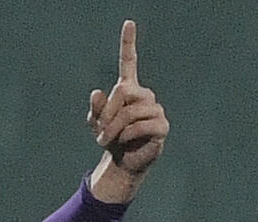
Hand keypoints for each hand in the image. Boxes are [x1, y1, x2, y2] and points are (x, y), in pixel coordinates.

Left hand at [87, 21, 167, 199]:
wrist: (123, 162)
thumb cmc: (111, 139)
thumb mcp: (96, 124)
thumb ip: (95, 109)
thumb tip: (97, 93)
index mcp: (128, 89)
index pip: (129, 61)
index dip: (128, 42)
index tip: (129, 22)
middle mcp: (144, 95)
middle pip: (123, 91)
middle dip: (108, 112)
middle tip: (101, 132)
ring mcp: (155, 110)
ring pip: (131, 111)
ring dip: (115, 128)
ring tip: (109, 140)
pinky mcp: (162, 126)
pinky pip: (142, 125)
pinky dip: (129, 135)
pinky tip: (127, 141)